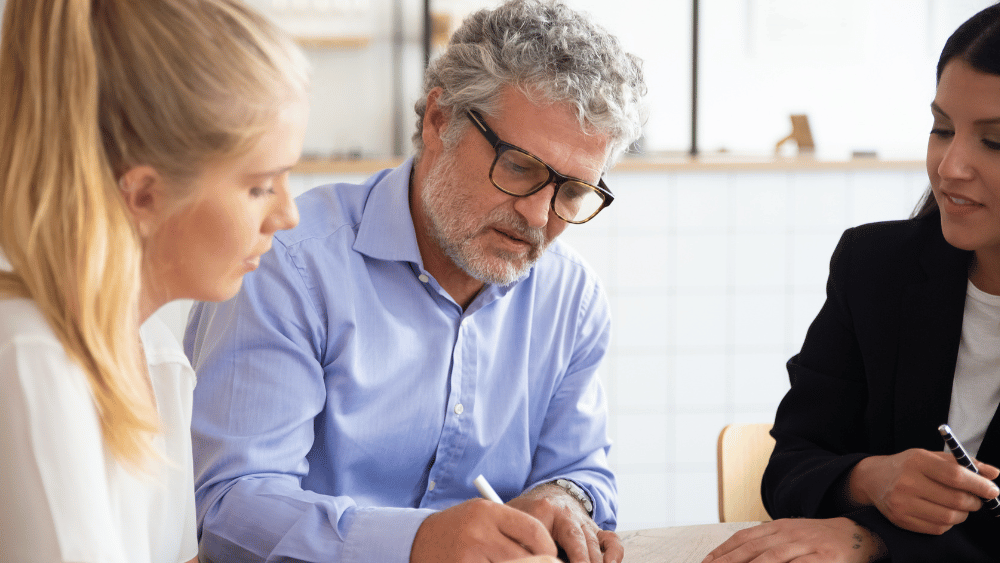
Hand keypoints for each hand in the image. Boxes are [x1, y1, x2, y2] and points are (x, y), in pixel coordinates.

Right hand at [410, 498, 556, 562]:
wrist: (418, 540)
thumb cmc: (459, 528)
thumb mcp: (483, 517)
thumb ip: (511, 529)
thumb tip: (547, 553)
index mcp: (488, 512)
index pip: (533, 530)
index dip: (547, 547)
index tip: (551, 556)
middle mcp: (479, 532)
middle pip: (525, 557)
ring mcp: (469, 555)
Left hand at [506, 483, 622, 562]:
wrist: (551, 493)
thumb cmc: (530, 510)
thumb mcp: (516, 518)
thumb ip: (516, 537)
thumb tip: (517, 556)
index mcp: (545, 510)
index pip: (546, 535)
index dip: (548, 553)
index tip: (548, 561)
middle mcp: (568, 515)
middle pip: (575, 540)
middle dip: (579, 560)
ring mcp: (584, 522)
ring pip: (593, 543)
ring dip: (594, 561)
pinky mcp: (596, 530)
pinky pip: (611, 540)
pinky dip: (614, 553)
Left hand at [701, 518, 884, 562]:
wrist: (857, 532)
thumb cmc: (818, 539)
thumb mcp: (790, 536)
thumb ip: (766, 545)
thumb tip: (739, 557)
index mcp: (778, 526)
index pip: (744, 538)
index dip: (723, 551)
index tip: (707, 562)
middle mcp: (789, 533)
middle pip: (753, 549)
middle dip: (729, 562)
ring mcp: (807, 544)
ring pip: (773, 558)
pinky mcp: (825, 557)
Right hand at [848, 449, 999, 533]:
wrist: (873, 479)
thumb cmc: (907, 466)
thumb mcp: (930, 456)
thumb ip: (962, 463)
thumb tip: (993, 473)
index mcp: (917, 461)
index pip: (955, 476)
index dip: (979, 485)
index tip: (992, 490)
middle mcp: (907, 482)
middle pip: (955, 500)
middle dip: (975, 502)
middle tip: (977, 500)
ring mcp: (902, 503)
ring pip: (949, 517)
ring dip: (963, 514)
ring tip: (959, 506)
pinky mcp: (901, 519)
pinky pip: (938, 528)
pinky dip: (948, 522)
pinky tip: (942, 512)